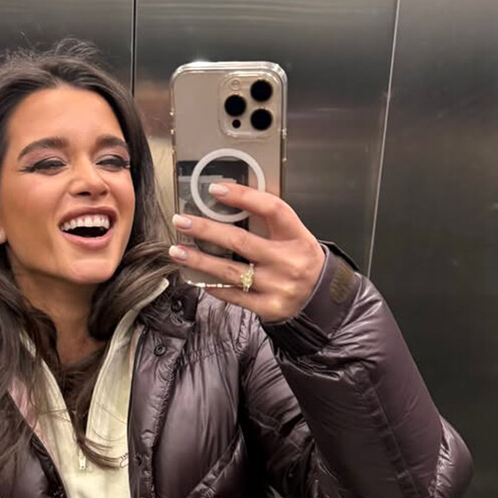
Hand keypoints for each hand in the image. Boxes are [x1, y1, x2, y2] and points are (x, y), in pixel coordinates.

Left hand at [167, 181, 327, 321]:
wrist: (319, 299)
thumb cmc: (300, 261)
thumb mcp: (294, 237)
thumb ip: (268, 223)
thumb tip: (228, 202)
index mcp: (297, 237)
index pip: (271, 209)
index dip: (243, 196)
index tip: (216, 189)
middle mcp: (288, 261)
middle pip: (240, 241)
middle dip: (206, 229)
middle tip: (182, 220)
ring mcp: (277, 286)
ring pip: (229, 271)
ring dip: (199, 260)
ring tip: (178, 251)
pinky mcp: (268, 307)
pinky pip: (233, 295)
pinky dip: (213, 286)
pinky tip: (197, 278)